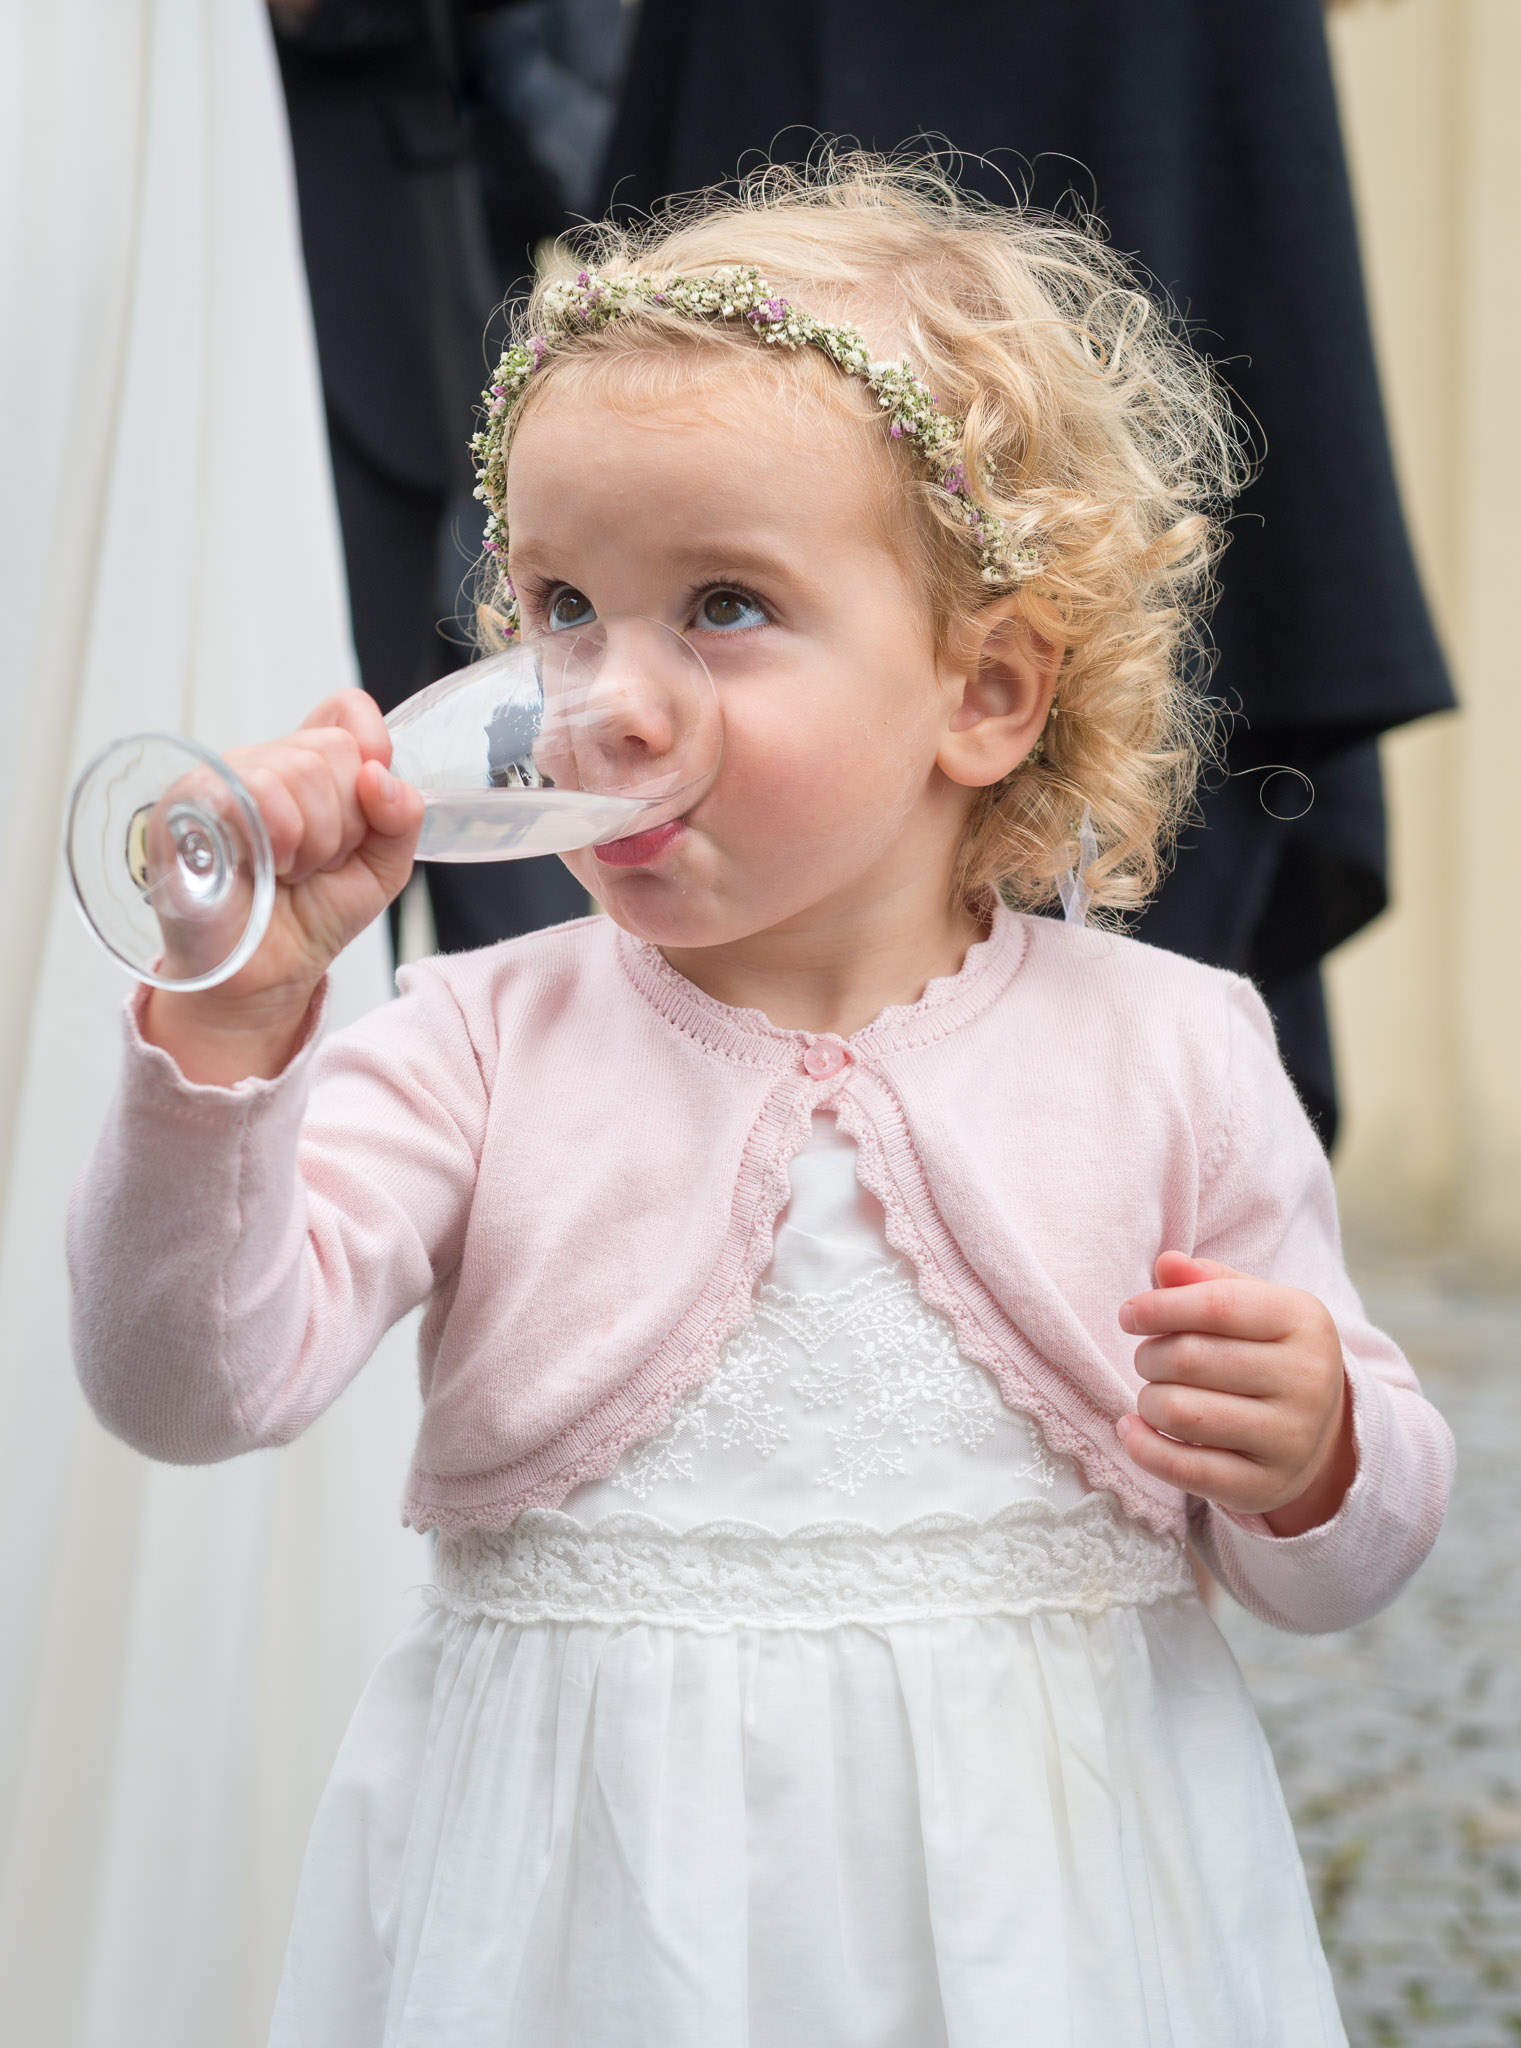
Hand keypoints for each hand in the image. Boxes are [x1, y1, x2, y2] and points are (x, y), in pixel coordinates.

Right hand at [143, 691, 423, 1082]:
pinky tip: (266, 867)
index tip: (373, 798)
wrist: (262, 979)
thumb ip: (401, 818)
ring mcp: (220, 779)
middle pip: (333, 748)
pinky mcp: (184, 805)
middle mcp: (262, 764)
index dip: (371, 743)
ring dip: (314, 839)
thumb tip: (383, 776)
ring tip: (289, 872)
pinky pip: (248, 788)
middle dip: (347, 822)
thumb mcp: (380, 869)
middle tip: (317, 863)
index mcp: (307, 770)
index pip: (345, 710)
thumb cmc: (311, 920)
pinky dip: (277, 835)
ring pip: (298, 768)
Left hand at [1116, 1252, 1355, 1535]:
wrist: (1321, 1433)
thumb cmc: (1269, 1353)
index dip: (1159, 1308)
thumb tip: (1167, 1265)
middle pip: (1189, 1358)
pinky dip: (1142, 1446)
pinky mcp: (1265, 1487)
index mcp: (1304, 1321)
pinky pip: (1183, 1469)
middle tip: (1149, 1358)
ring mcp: (1291, 1439)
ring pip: (1179, 1413)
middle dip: (1149, 1356)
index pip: (1216, 1306)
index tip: (1129, 1316)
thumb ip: (1208, 1282)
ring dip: (1146, 1400)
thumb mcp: (1254, 1306)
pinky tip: (1134, 1429)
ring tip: (1153, 1394)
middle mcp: (1308, 1380)